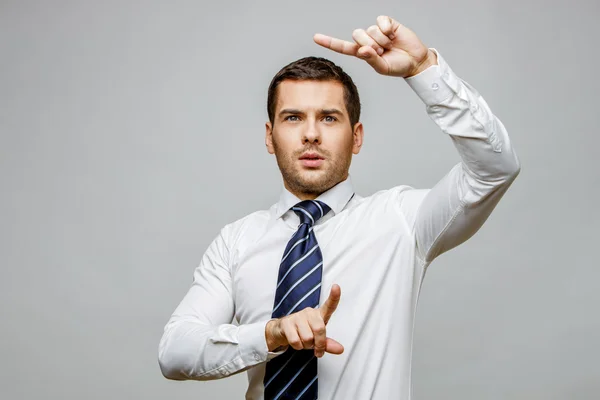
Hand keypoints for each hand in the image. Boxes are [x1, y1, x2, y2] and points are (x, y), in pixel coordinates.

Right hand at [265, 284, 342, 357]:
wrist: (282, 332)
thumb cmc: (303, 332)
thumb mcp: (317, 339)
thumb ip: (328, 344)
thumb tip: (340, 349)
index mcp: (319, 315)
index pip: (329, 306)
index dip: (334, 297)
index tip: (336, 287)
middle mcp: (309, 312)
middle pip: (319, 329)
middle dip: (318, 344)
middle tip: (316, 349)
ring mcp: (297, 316)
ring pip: (307, 338)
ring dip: (306, 346)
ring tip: (303, 342)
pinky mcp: (286, 323)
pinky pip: (296, 341)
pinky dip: (297, 347)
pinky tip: (295, 341)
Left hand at [313, 15, 436, 77]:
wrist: (415, 61)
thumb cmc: (397, 66)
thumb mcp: (382, 67)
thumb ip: (371, 59)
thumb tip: (363, 49)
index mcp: (362, 52)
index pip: (343, 47)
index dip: (330, 42)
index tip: (316, 37)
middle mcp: (367, 40)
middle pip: (357, 34)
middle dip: (370, 44)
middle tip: (382, 51)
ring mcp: (376, 30)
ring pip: (370, 29)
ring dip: (381, 39)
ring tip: (389, 45)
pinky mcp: (387, 23)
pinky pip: (381, 21)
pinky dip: (387, 29)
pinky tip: (393, 34)